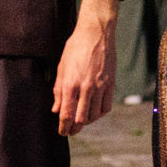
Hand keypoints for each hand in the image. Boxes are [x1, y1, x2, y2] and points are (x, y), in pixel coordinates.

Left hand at [52, 0, 117, 135]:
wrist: (95, 34)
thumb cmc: (75, 48)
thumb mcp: (61, 67)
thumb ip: (58, 90)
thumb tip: (55, 109)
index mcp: (70, 84)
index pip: (66, 114)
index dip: (63, 127)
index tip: (62, 132)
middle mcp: (85, 88)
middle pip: (80, 118)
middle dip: (74, 128)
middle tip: (71, 131)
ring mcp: (100, 87)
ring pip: (94, 115)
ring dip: (87, 121)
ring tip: (81, 121)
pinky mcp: (110, 84)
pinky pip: (106, 106)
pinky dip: (100, 113)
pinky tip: (94, 112)